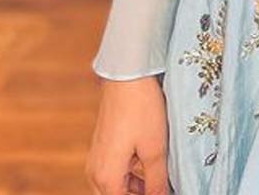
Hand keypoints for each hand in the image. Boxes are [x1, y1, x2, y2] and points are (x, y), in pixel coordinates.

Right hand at [84, 75, 169, 194]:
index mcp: (106, 178)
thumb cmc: (142, 109)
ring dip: (135, 191)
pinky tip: (149, 171)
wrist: (128, 74)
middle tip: (161, 190)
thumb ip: (157, 183)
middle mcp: (95, 172)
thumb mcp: (155, 150)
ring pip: (114, 188)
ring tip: (160, 185)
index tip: (163, 194)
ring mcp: (96, 158)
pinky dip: (130, 178)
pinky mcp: (102, 146)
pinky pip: (113, 173)